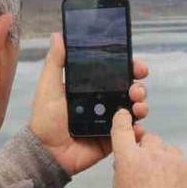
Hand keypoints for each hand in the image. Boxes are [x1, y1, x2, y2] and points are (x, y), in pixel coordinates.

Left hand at [29, 32, 148, 175]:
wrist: (47, 152)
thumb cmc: (45, 119)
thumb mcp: (48, 87)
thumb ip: (55, 62)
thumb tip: (58, 35)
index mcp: (90, 89)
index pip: (115, 74)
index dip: (129, 67)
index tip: (136, 65)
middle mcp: (103, 103)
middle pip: (129, 89)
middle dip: (139, 86)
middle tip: (136, 88)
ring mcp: (110, 121)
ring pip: (134, 109)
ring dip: (141, 104)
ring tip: (137, 105)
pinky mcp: (113, 139)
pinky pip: (130, 133)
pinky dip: (138, 130)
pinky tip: (136, 126)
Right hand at [109, 109, 186, 187]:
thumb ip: (123, 171)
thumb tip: (127, 160)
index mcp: (129, 160)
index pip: (123, 129)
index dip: (122, 120)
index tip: (124, 115)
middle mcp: (152, 154)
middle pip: (150, 138)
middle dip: (147, 149)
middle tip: (148, 168)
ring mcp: (175, 160)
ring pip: (169, 151)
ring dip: (165, 161)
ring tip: (164, 185)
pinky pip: (184, 164)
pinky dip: (180, 174)